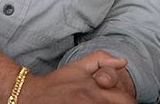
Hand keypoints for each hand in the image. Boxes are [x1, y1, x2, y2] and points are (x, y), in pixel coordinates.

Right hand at [20, 50, 135, 103]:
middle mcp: (92, 102)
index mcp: (97, 89)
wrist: (31, 97)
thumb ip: (103, 60)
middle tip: (109, 100)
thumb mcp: (79, 65)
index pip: (126, 100)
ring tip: (96, 102)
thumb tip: (124, 62)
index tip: (126, 101)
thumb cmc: (57, 82)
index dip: (128, 102)